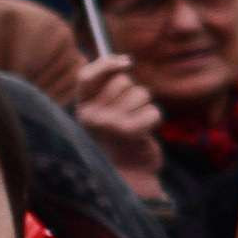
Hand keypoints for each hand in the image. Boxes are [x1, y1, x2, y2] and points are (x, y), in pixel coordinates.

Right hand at [68, 53, 166, 187]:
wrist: (128, 176)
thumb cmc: (119, 140)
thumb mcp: (105, 114)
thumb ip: (108, 89)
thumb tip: (124, 61)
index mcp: (82, 109)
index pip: (87, 75)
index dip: (107, 63)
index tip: (127, 62)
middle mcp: (91, 115)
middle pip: (123, 81)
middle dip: (133, 94)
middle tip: (128, 116)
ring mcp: (108, 123)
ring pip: (141, 94)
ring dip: (145, 107)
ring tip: (135, 127)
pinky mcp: (129, 131)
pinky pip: (154, 110)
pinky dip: (155, 120)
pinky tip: (144, 135)